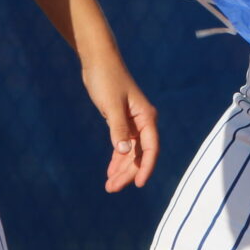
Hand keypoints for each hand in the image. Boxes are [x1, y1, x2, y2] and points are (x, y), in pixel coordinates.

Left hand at [82, 57, 159, 191]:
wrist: (98, 61)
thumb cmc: (107, 79)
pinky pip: (123, 145)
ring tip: (110, 185)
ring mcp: (133, 123)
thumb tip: (124, 152)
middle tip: (112, 188)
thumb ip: (118, 129)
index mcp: (146, 118)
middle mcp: (143, 122)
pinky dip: (117, 158)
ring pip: (131, 152)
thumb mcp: (111, 105)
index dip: (146, 167)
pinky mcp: (122, 122)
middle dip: (128, 173)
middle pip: (140, 154)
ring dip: (122, 169)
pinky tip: (110, 171)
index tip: (139, 184)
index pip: (150, 149)